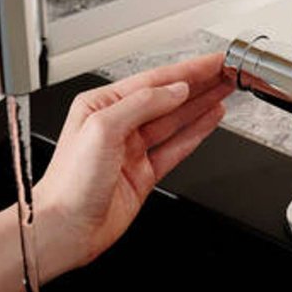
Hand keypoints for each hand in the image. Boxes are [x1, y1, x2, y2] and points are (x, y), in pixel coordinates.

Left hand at [34, 54, 233, 277]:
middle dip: (200, 83)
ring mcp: (133, 150)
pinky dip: (197, 132)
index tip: (213, 62)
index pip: (154, 80)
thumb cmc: (69, 182)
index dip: (188, 71)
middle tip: (226, 71)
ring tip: (226, 88)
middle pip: (169, 97)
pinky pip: (177, 146)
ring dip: (202, 104)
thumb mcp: (102, 128)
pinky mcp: (144, 173)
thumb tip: (174, 90)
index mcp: (102, 105)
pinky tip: (211, 118)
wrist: (65, 229)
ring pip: (176, 120)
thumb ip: (142, 104)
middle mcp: (118, 125)